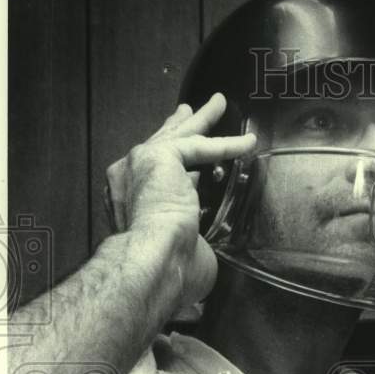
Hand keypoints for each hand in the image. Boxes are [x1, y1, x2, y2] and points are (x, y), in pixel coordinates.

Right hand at [104, 93, 255, 312]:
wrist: (150, 260)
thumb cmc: (163, 269)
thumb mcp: (181, 253)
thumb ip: (190, 241)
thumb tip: (200, 252)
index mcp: (129, 205)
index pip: (154, 177)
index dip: (173, 167)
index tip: (185, 164)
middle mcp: (127, 180)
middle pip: (160, 146)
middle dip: (178, 127)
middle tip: (189, 111)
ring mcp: (138, 166)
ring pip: (178, 136)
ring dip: (202, 120)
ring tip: (219, 104)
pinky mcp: (159, 157)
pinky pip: (199, 146)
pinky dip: (226, 145)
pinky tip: (247, 143)